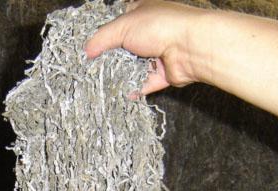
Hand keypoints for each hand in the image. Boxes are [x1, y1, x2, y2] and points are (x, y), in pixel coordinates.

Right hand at [85, 0, 207, 95]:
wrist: (191, 47)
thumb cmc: (161, 26)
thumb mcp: (123, 26)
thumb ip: (101, 38)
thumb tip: (87, 51)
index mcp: (142, 12)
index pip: (119, 22)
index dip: (105, 33)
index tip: (91, 47)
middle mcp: (151, 32)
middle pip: (124, 47)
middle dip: (111, 57)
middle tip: (93, 67)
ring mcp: (157, 53)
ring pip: (133, 66)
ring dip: (121, 74)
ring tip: (103, 82)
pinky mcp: (163, 74)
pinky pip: (144, 83)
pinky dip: (133, 89)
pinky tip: (121, 92)